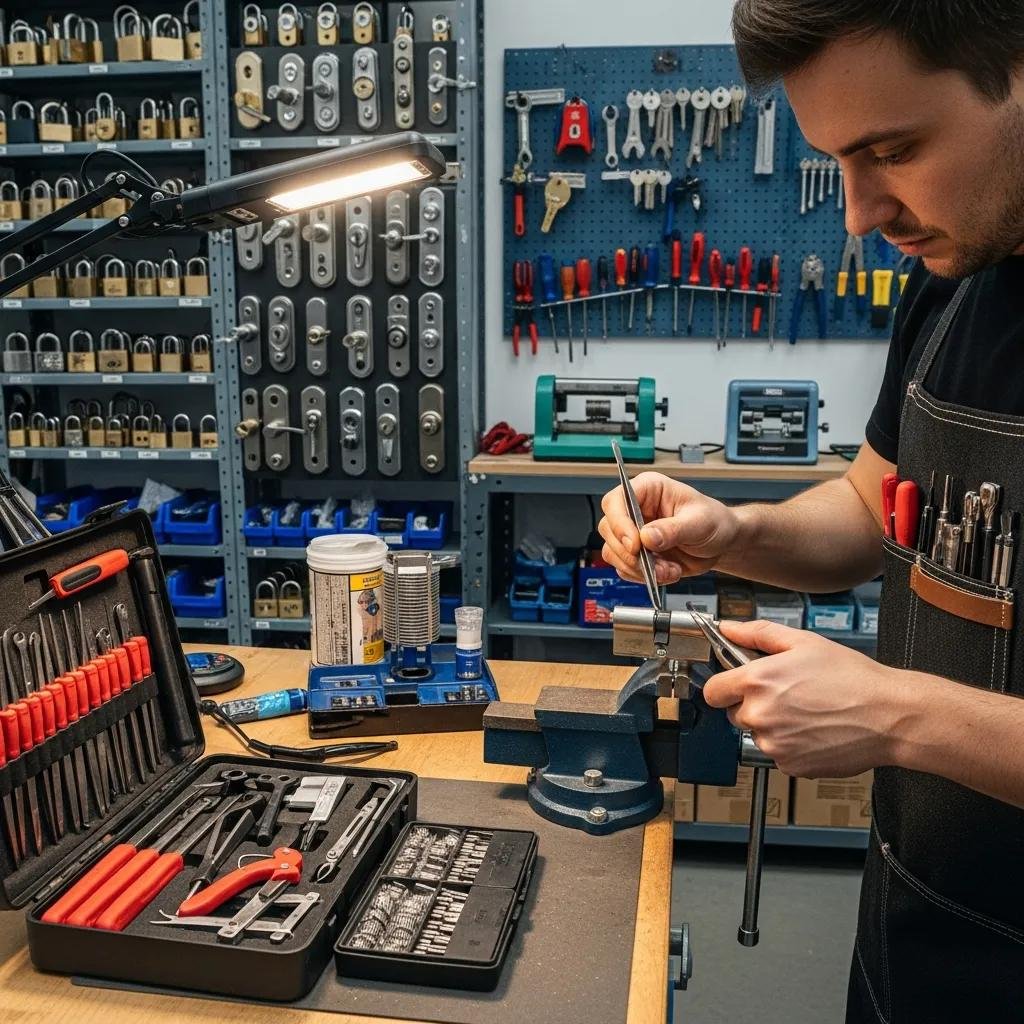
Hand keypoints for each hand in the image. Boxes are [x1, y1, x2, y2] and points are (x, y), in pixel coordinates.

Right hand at [598, 472, 741, 584]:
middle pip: (609, 529)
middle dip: (631, 553)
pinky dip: (643, 577)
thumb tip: (647, 537)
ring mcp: (633, 533)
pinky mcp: (636, 554)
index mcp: (648, 489)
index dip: (619, 523)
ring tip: (668, 570)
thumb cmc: (714, 521)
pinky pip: (625, 568)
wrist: (722, 543)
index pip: (615, 501)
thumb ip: (673, 529)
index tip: (635, 544)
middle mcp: (635, 509)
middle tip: (655, 564)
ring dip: (639, 568)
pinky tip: (667, 573)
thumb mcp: (699, 522)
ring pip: (613, 552)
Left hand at [702, 620, 903, 777]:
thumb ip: (757, 634)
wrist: (888, 715)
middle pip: (734, 713)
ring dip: (773, 725)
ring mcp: (774, 744)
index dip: (725, 685)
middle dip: (753, 704)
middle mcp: (759, 716)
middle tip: (786, 693)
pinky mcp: (790, 765)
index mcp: (757, 682)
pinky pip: (778, 753)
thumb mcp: (802, 642)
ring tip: (807, 711)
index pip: (713, 691)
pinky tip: (815, 729)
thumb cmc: (851, 677)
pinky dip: (791, 744)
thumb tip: (728, 629)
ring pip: (758, 734)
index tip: (737, 684)